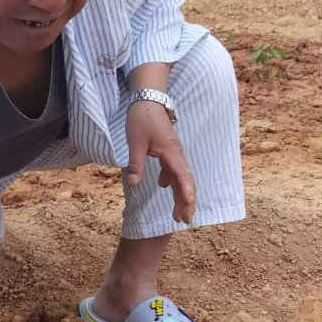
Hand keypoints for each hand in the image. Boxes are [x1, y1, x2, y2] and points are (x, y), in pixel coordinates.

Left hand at [125, 101, 196, 224]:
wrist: (148, 100)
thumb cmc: (142, 119)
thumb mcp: (135, 142)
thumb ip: (136, 164)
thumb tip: (134, 185)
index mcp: (171, 153)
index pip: (183, 178)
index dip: (187, 196)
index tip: (187, 211)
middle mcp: (177, 154)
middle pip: (187, 181)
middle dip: (187, 202)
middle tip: (185, 221)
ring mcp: (174, 153)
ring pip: (182, 177)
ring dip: (181, 195)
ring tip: (177, 213)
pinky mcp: (169, 151)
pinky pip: (175, 170)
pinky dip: (173, 181)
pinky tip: (163, 186)